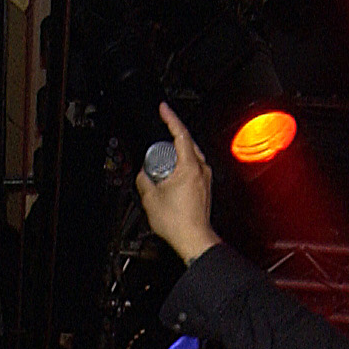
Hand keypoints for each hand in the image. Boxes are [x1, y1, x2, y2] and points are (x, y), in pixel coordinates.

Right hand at [135, 103, 220, 264]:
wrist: (193, 239)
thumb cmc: (179, 222)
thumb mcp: (150, 198)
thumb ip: (144, 179)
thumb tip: (143, 174)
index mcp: (189, 166)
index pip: (181, 134)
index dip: (170, 118)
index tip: (164, 109)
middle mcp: (201, 170)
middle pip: (188, 143)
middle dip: (173, 136)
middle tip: (160, 134)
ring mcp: (205, 179)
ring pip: (191, 156)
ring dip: (177, 153)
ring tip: (163, 159)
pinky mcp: (205, 188)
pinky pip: (193, 168)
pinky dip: (181, 166)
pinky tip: (172, 174)